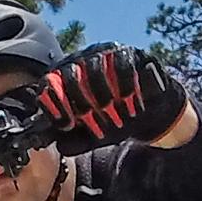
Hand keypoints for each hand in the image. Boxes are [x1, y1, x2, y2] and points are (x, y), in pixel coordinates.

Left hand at [35, 45, 188, 155]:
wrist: (151, 114)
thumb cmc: (117, 120)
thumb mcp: (96, 136)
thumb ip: (78, 141)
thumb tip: (61, 147)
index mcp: (68, 79)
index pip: (50, 82)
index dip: (54, 102)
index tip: (66, 124)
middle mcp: (83, 60)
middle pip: (70, 71)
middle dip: (79, 99)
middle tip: (89, 117)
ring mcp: (105, 53)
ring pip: (95, 64)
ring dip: (102, 93)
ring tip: (112, 113)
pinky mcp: (129, 52)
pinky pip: (122, 61)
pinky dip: (125, 84)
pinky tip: (129, 102)